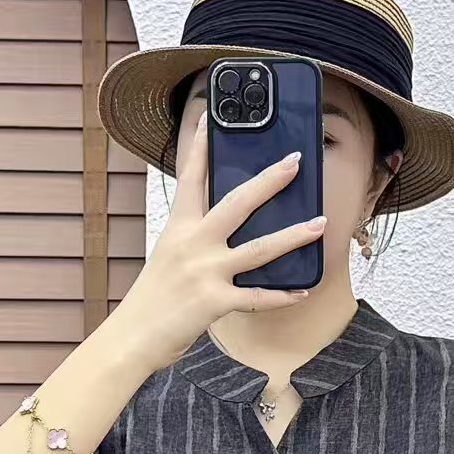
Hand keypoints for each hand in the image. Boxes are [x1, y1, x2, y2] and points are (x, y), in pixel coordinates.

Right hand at [108, 112, 325, 371]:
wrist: (132, 337)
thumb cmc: (152, 299)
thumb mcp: (169, 256)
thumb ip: (195, 239)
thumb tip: (227, 228)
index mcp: (179, 228)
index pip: (192, 178)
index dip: (201, 146)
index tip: (211, 117)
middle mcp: (193, 244)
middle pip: (237, 203)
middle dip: (269, 180)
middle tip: (295, 162)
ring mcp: (205, 272)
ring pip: (259, 248)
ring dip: (294, 235)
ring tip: (320, 223)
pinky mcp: (214, 302)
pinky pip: (257, 298)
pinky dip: (282, 296)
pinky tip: (302, 290)